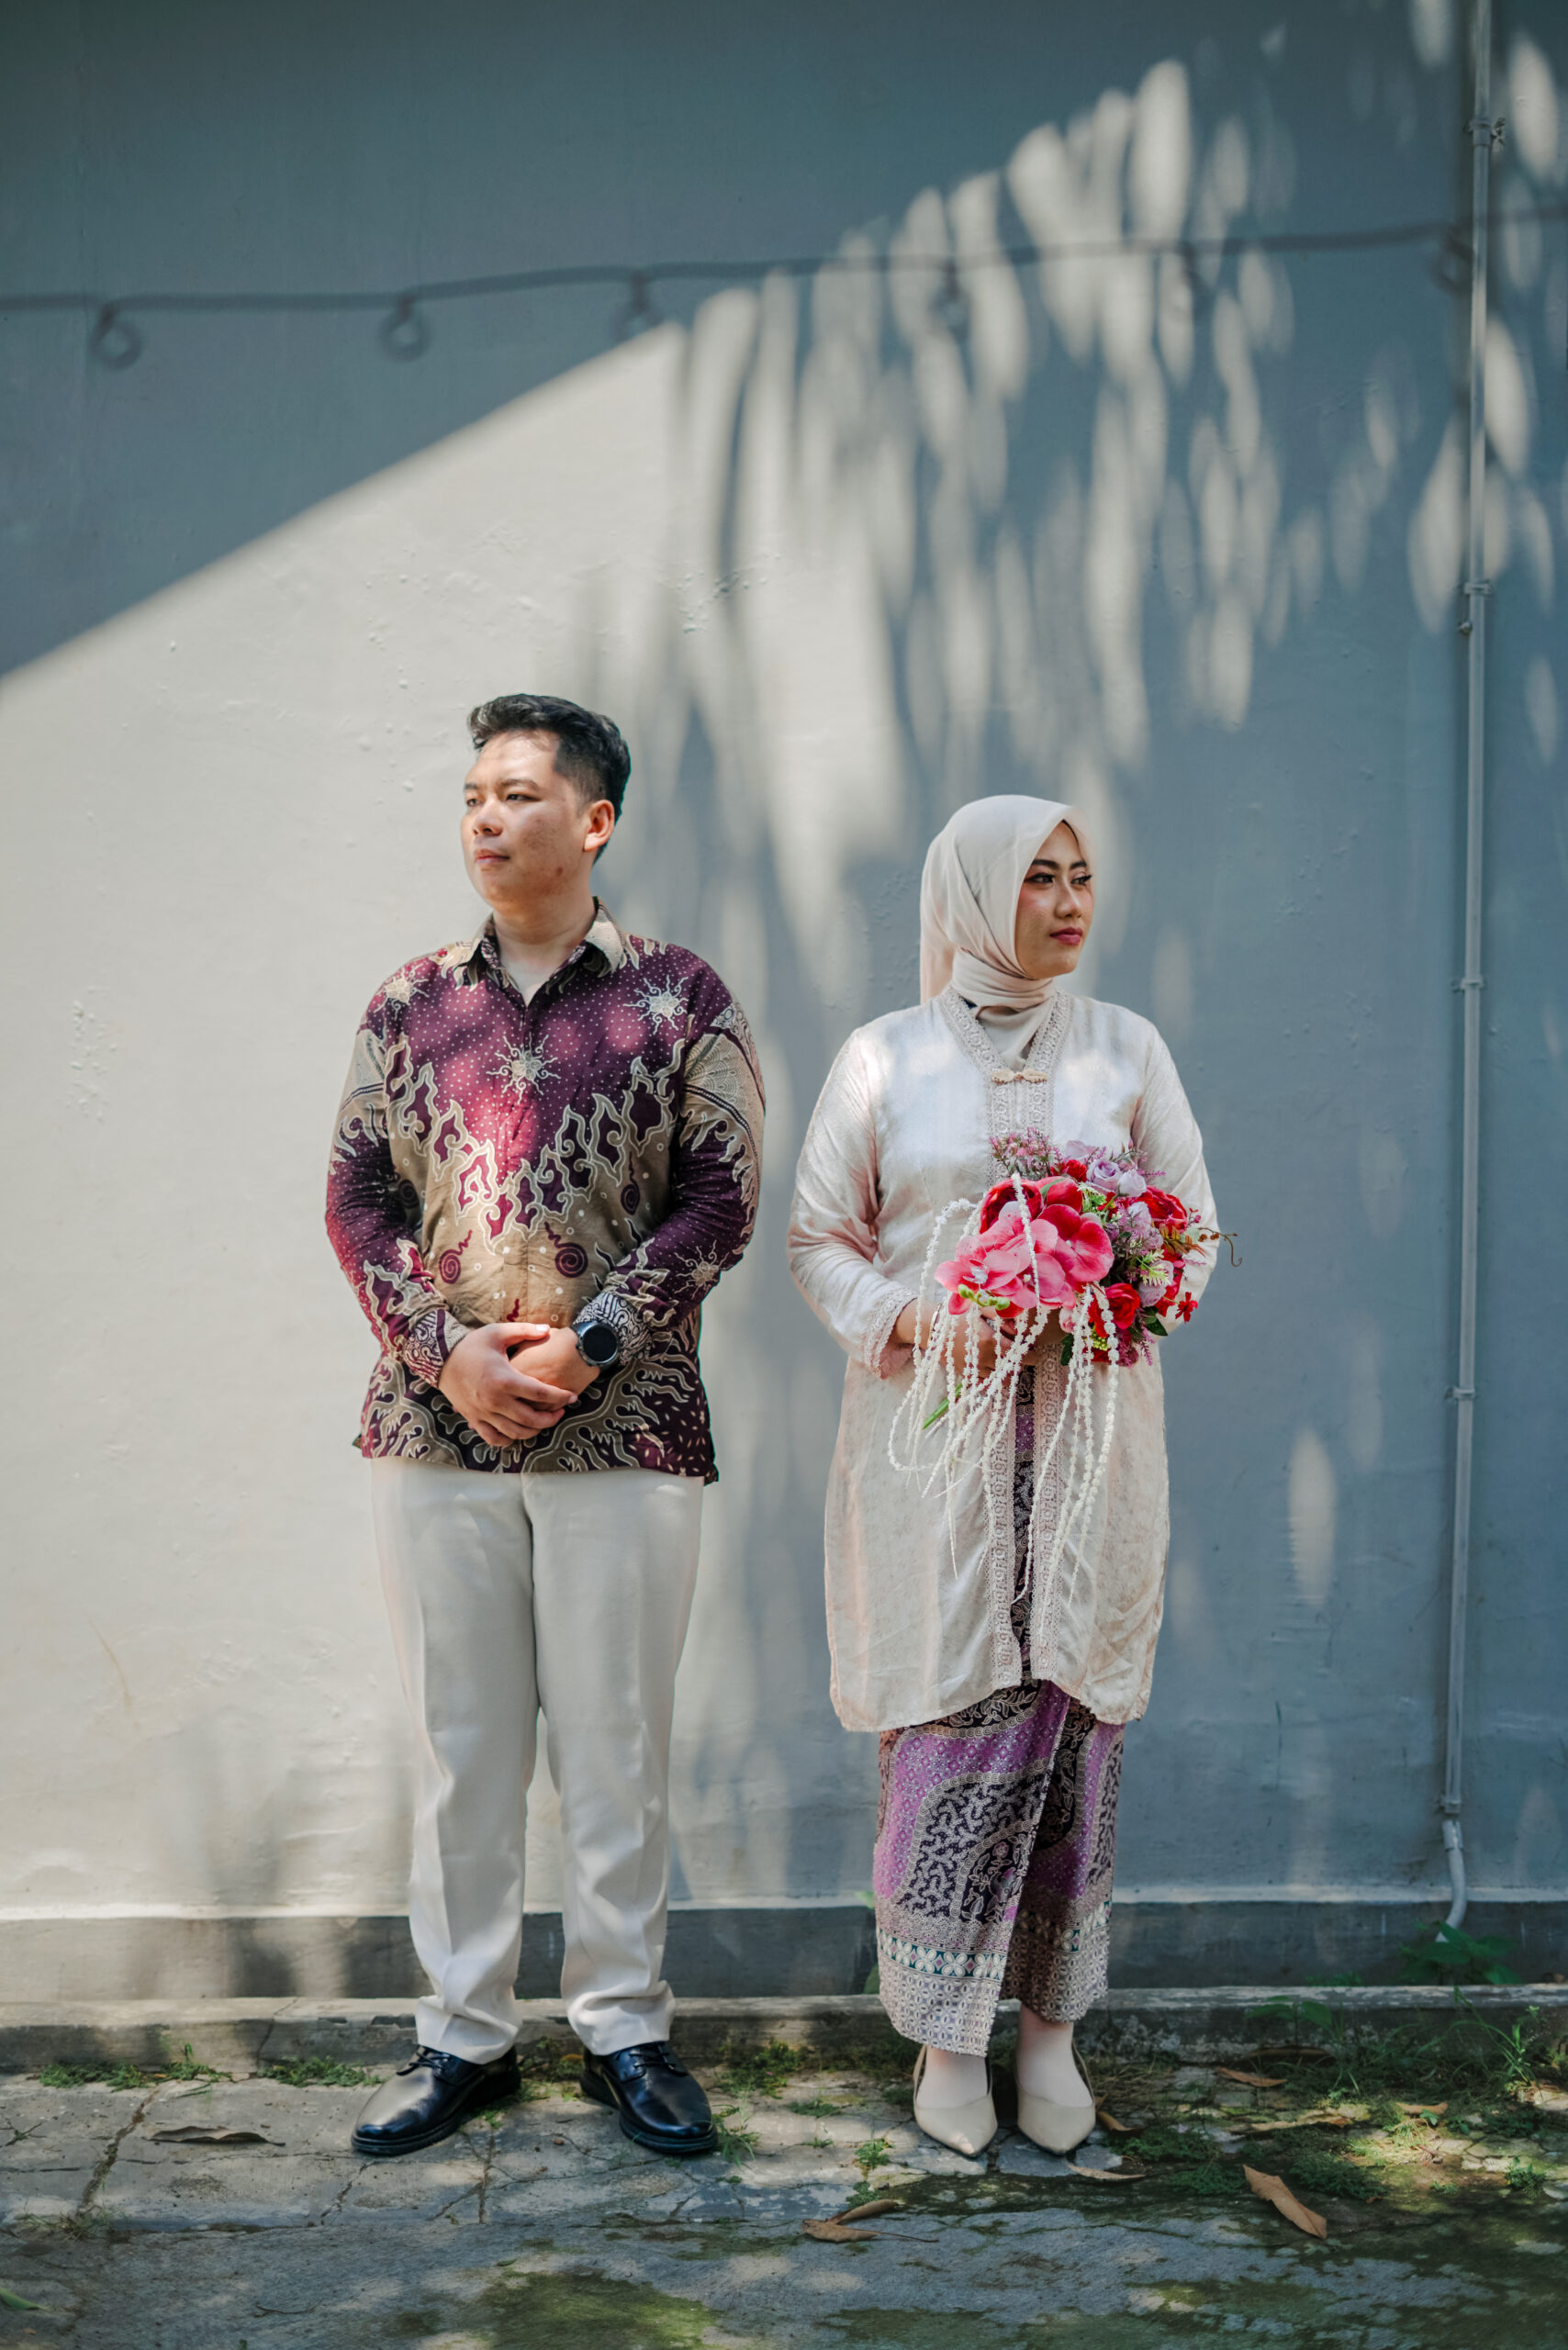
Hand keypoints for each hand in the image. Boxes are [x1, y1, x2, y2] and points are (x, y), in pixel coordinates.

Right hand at [437, 1323, 583, 1449]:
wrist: (440, 1359)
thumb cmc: (471, 1344)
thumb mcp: (498, 1333)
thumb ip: (525, 1331)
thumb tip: (548, 1329)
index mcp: (503, 1379)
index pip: (539, 1393)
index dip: (559, 1397)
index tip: (572, 1397)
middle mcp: (494, 1400)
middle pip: (531, 1419)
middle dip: (551, 1418)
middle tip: (561, 1411)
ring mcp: (483, 1413)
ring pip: (515, 1433)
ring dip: (534, 1431)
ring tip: (544, 1421)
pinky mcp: (474, 1419)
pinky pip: (494, 1438)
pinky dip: (509, 1439)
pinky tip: (519, 1432)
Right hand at [894, 1301, 1060, 1377]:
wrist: (930, 1328)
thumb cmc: (956, 1315)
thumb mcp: (978, 1308)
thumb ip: (1000, 1314)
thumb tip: (1018, 1322)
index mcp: (988, 1341)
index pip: (1017, 1354)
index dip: (1031, 1355)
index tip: (1037, 1353)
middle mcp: (983, 1358)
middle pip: (1011, 1368)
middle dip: (1021, 1363)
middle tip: (1027, 1356)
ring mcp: (974, 1368)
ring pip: (999, 1377)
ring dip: (1008, 1371)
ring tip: (1010, 1361)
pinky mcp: (966, 1373)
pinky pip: (985, 1381)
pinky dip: (994, 1377)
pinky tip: (995, 1368)